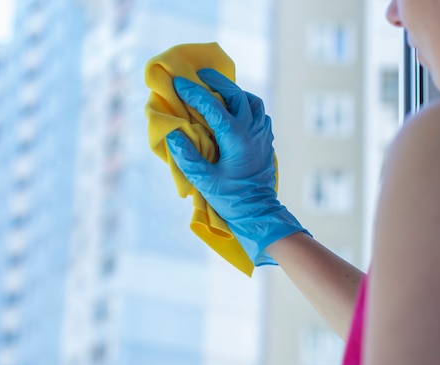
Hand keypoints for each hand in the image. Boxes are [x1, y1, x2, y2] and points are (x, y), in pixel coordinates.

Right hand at [166, 68, 308, 265]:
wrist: (259, 214)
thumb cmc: (230, 199)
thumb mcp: (204, 181)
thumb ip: (187, 156)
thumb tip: (173, 133)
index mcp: (236, 138)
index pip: (212, 106)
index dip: (194, 92)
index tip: (178, 82)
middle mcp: (252, 131)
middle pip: (237, 94)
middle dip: (217, 82)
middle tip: (200, 75)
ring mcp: (262, 135)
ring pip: (252, 101)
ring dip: (234, 92)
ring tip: (218, 91)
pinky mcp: (266, 141)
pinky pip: (258, 114)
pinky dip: (245, 105)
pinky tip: (234, 110)